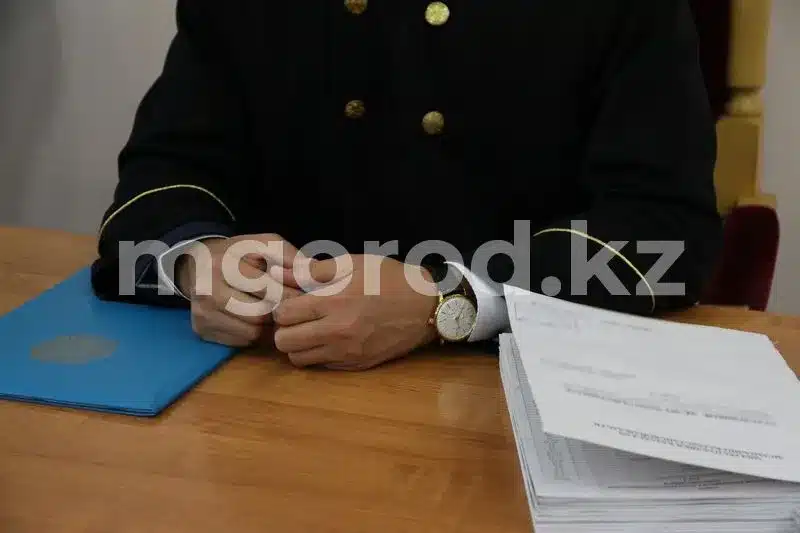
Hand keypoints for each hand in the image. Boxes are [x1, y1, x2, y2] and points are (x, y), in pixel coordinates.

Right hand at [176, 234, 304, 346]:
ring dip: (269, 326)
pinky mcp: (202, 330)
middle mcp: (208, 291)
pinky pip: (241, 341)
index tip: (306, 296)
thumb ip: (289, 256)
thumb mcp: (263, 244)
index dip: (292, 295)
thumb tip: (314, 274)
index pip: (268, 290)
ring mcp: (202, 314)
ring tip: (275, 311)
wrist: (197, 264)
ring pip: (252, 332)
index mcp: (224, 265)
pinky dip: (255, 333)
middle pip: (260, 315)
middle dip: (281, 312)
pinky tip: (258, 319)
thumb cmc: (239, 254)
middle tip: (295, 308)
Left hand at [270, 255, 439, 370]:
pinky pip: (322, 365)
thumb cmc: (390, 279)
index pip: (284, 314)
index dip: (283, 306)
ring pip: (299, 359)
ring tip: (313, 329)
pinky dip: (320, 354)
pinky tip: (332, 338)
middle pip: (285, 342)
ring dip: (299, 345)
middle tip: (298, 318)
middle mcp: (337, 332)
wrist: (426, 308)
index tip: (293, 301)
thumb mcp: (354, 264)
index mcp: (334, 302)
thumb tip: (279, 271)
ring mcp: (347, 352)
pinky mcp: (357, 365)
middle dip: (285, 328)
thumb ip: (314, 270)